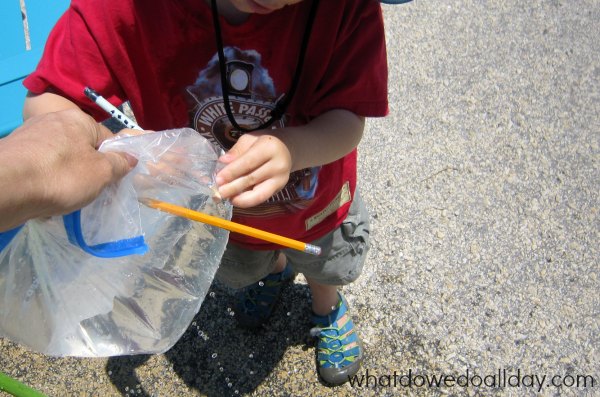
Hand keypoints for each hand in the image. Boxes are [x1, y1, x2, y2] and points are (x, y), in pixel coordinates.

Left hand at [0, 109, 136, 229]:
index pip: (107, 138)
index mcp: (78, 119)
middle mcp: (53, 120)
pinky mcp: (14, 152)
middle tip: (90, 190)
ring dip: (65, 175)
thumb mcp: (101, 172)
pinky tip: (44, 195)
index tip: (113, 180)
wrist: (5, 188)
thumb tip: (131, 157)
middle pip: (82, 147)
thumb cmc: (61, 176)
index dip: (114, 160)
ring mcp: (30, 135)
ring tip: (65, 196)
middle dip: (87, 169)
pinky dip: (45, 179)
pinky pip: (40, 166)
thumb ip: (119, 163)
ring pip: (60, 158)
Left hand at [215, 131, 291, 207]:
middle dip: (233, 187)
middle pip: (252, 178)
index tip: (218, 179)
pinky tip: (236, 199)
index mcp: (269, 148)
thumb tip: (223, 161)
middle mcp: (278, 165)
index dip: (232, 172)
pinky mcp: (279, 189)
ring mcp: (280, 179)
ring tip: (227, 198)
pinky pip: (262, 198)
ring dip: (241, 198)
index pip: (248, 163)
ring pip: (259, 193)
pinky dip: (248, 200)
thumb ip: (237, 151)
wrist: (285, 150)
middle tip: (219, 192)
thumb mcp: (249, 140)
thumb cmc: (263, 143)